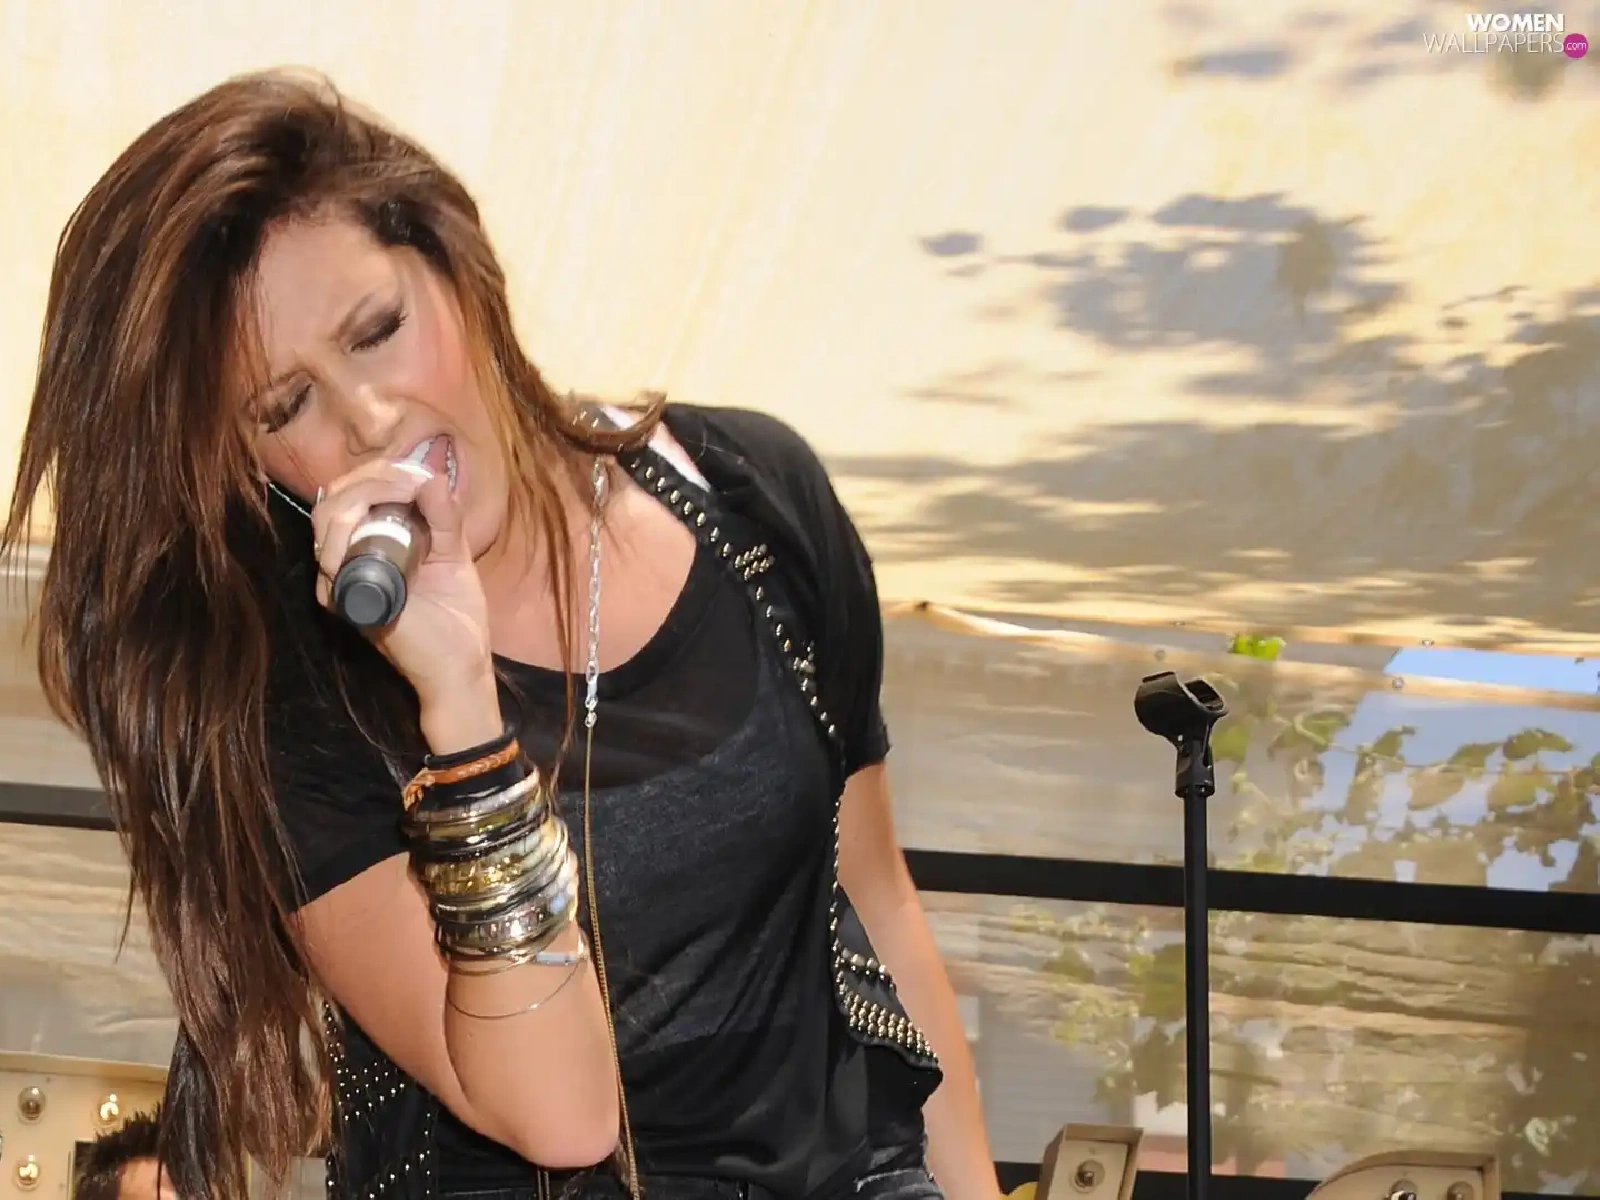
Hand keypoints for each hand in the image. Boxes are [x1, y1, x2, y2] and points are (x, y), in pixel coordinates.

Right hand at [310, 459, 495, 723]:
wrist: (462, 663)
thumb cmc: (456, 613)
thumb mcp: (453, 553)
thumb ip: (444, 516)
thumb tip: (432, 475)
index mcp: (368, 543)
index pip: (351, 493)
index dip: (377, 472)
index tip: (416, 472)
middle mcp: (347, 559)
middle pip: (332, 499)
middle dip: (369, 478)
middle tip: (409, 480)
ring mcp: (342, 580)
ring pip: (326, 519)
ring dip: (361, 495)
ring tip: (403, 492)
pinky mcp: (346, 601)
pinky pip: (330, 559)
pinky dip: (349, 531)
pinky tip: (382, 519)